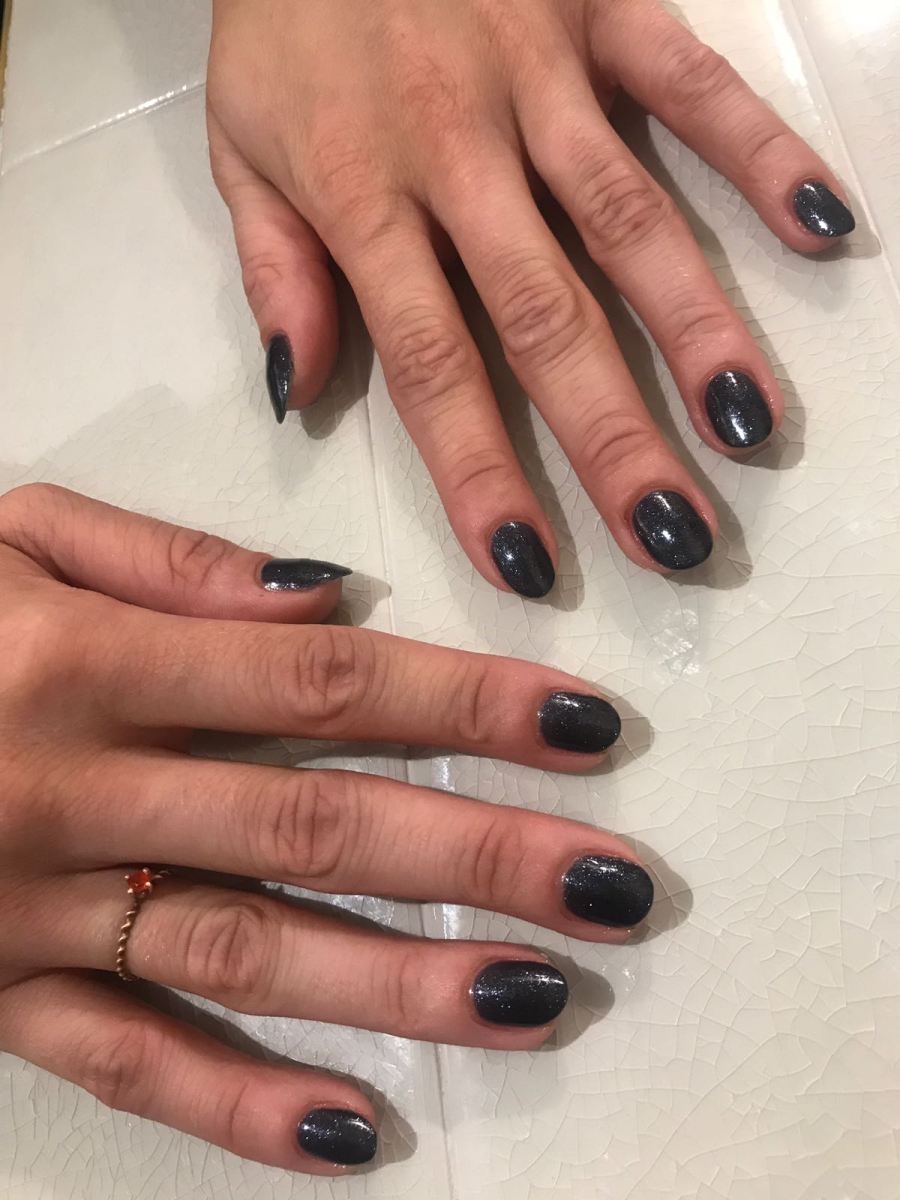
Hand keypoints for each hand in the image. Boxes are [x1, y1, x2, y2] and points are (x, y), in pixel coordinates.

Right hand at [0, 484, 653, 1173]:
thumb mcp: (2, 535)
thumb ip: (158, 559)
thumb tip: (320, 599)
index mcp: (84, 658)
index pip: (322, 681)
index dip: (464, 704)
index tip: (588, 724)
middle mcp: (72, 789)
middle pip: (315, 822)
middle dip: (482, 853)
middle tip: (619, 885)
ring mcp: (30, 910)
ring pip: (244, 954)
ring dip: (403, 984)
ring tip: (541, 1000)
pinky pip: (125, 1064)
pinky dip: (239, 1108)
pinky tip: (360, 1132)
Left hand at [206, 0, 853, 594]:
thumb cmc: (284, 17)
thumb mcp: (240, 145)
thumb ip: (275, 270)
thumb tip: (297, 391)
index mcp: (361, 196)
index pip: (430, 365)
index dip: (481, 469)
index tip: (527, 562)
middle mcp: (458, 151)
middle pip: (547, 318)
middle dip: (612, 437)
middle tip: (671, 535)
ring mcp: (540, 79)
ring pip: (631, 221)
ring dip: (696, 328)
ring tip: (745, 428)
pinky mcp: (601, 12)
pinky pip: (692, 87)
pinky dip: (761, 154)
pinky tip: (824, 230)